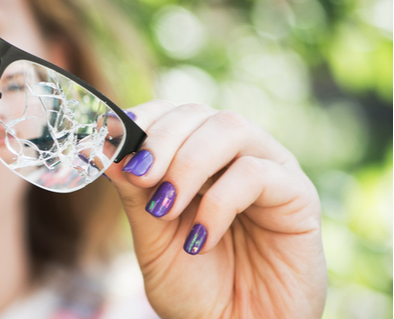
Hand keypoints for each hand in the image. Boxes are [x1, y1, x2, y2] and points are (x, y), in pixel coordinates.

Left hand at [105, 100, 326, 317]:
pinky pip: (257, 173)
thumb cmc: (195, 287)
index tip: (114, 142)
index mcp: (197, 158)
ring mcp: (268, 170)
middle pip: (198, 114)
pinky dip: (220, 202)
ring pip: (230, 128)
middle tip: (141, 176)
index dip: (144, 119)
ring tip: (167, 207)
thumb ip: (135, 193)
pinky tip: (202, 238)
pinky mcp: (297, 196)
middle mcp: (234, 155)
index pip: (171, 114)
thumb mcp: (153, 237)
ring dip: (189, 163)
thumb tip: (104, 148)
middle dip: (162, 141)